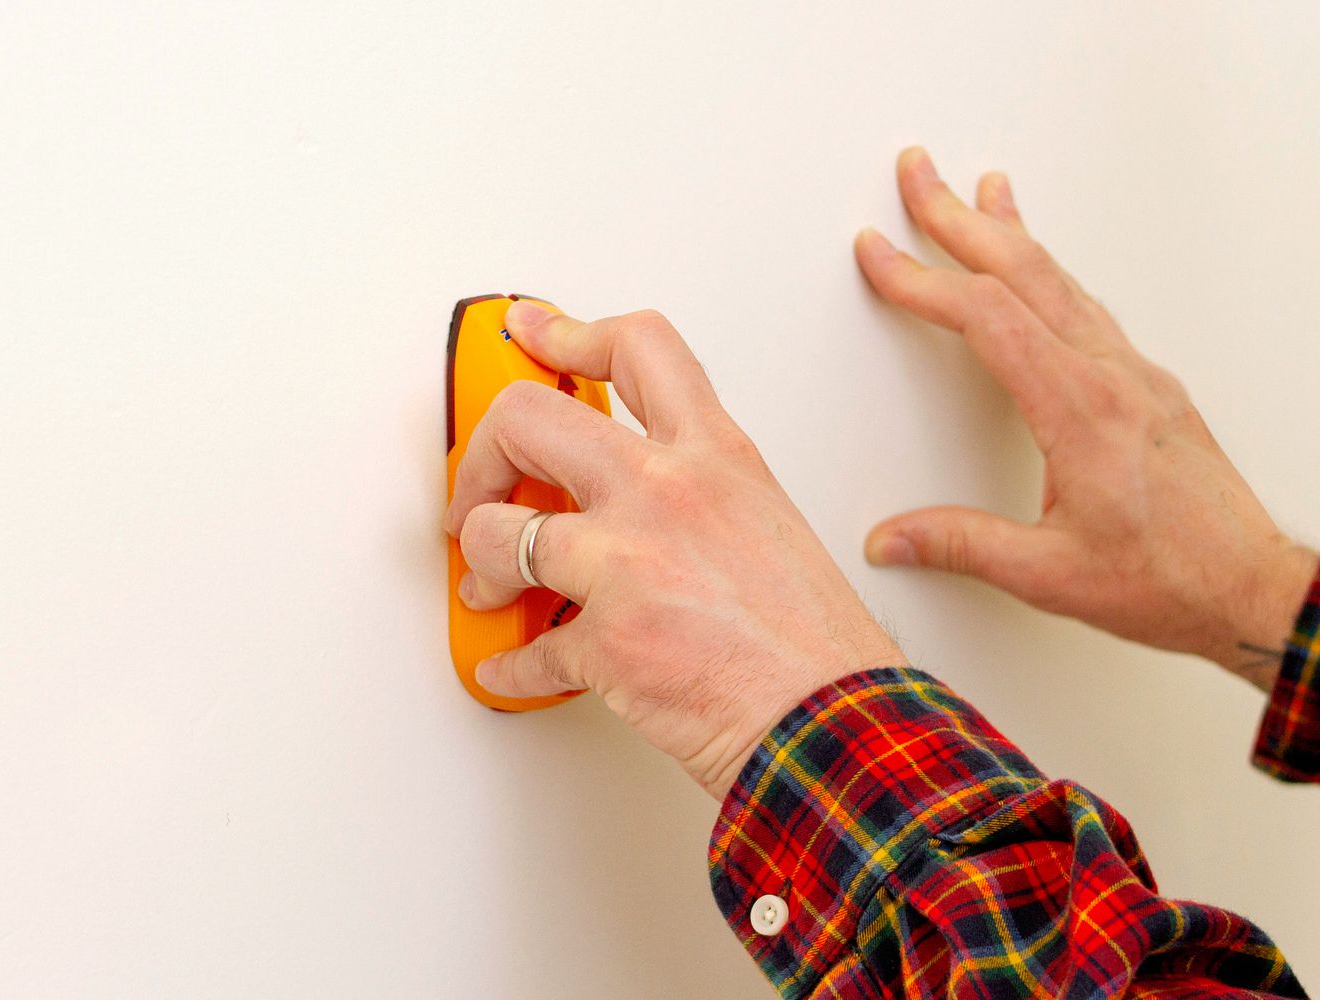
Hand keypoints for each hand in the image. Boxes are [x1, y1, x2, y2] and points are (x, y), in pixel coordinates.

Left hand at [444, 301, 902, 799]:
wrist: (837, 729)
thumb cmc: (817, 645)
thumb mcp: (766, 524)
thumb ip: (695, 496)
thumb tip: (628, 500)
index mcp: (716, 456)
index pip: (638, 349)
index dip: (569, 334)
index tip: (531, 333)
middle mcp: (665, 492)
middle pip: (529, 418)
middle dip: (484, 456)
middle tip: (482, 490)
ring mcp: (628, 563)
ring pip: (498, 531)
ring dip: (482, 566)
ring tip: (493, 586)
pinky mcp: (604, 641)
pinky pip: (527, 649)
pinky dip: (511, 664)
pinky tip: (513, 665)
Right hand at [854, 147, 1317, 689]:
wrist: (1252, 589)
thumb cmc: (1169, 579)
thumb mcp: (1049, 574)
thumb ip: (962, 547)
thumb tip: (890, 539)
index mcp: (1081, 410)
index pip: (987, 318)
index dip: (923, 282)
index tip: (878, 255)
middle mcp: (1112, 377)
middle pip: (1025, 271)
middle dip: (959, 218)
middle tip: (919, 173)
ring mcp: (1136, 376)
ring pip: (1063, 280)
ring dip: (1011, 231)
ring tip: (983, 193)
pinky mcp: (1148, 389)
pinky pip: (1089, 307)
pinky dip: (1050, 272)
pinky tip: (1041, 270)